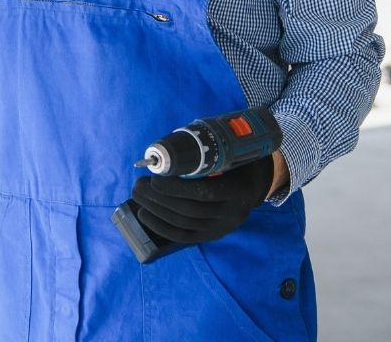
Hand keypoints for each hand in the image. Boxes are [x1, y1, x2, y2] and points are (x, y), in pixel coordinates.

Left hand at [128, 156, 273, 245]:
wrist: (253, 184)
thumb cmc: (232, 161)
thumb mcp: (225, 153)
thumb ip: (200, 156)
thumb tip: (161, 155)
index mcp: (239, 189)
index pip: (205, 193)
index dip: (177, 188)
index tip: (155, 178)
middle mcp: (233, 213)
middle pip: (190, 210)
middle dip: (159, 198)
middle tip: (138, 184)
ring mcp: (223, 228)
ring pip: (184, 223)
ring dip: (155, 210)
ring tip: (138, 194)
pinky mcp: (212, 236)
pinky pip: (183, 237)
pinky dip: (161, 226)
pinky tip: (144, 214)